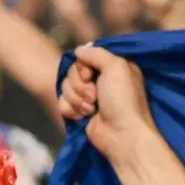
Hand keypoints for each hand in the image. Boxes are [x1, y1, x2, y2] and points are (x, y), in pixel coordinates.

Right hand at [61, 46, 158, 164]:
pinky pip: (62, 102)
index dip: (82, 65)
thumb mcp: (116, 66)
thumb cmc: (123, 99)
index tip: (89, 74)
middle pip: (72, 71)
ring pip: (65, 87)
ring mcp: (89, 97)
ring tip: (91, 108)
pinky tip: (82, 117)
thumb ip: (96, 53)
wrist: (121, 135)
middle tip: (94, 96)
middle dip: (79, 84)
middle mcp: (100, 80)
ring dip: (77, 98)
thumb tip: (79, 50)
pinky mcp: (79, 112)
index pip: (84, 57)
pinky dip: (70, 109)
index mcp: (112, 67)